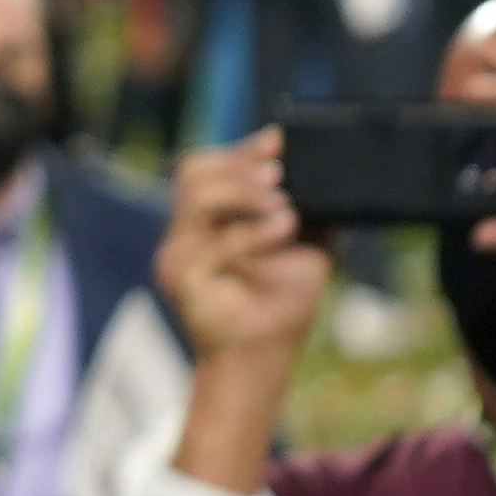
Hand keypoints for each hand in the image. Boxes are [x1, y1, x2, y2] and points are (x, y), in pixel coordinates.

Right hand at [158, 137, 334, 364]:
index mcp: (209, 218)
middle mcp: (186, 231)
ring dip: (245, 193)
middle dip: (242, 167)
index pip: (208, 166)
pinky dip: (252, 234)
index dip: (240, 151)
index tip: (277, 142)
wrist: (264, 353)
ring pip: (198, 197)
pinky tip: (282, 228)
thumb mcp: (307, 240)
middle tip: (279, 176)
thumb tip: (319, 165)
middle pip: (195, 172)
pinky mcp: (180, 277)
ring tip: (282, 207)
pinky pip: (213, 243)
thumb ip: (306, 204)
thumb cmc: (284, 299)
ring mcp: (177, 253)